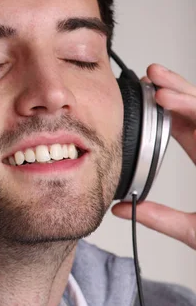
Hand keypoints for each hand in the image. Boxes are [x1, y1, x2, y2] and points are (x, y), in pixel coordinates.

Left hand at [111, 64, 195, 248]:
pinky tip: (175, 103)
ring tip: (156, 87)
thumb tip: (117, 209)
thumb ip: (158, 218)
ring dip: (184, 96)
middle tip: (148, 75)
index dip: (166, 110)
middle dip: (174, 90)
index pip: (185, 127)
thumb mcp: (193, 230)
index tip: (143, 98)